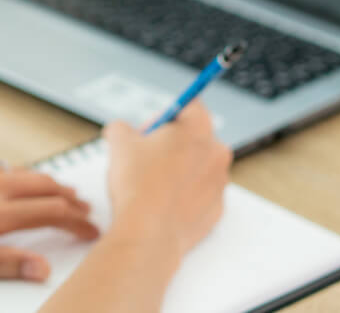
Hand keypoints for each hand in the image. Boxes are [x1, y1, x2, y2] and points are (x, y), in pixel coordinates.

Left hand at [0, 145, 98, 280]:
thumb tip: (40, 268)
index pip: (49, 213)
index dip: (77, 222)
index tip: (92, 229)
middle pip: (42, 185)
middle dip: (69, 197)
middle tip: (86, 209)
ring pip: (20, 171)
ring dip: (45, 182)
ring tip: (58, 191)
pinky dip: (13, 172)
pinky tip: (8, 179)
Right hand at [103, 103, 230, 265]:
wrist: (148, 234)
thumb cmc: (138, 185)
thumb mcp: (119, 142)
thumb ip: (122, 127)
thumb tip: (120, 130)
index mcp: (198, 129)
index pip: (191, 105)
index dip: (167, 113)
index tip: (152, 128)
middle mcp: (217, 154)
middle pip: (196, 137)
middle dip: (173, 142)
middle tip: (147, 155)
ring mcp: (219, 184)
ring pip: (199, 166)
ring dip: (179, 169)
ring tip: (152, 182)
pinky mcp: (216, 210)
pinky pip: (200, 193)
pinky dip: (184, 194)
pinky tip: (161, 201)